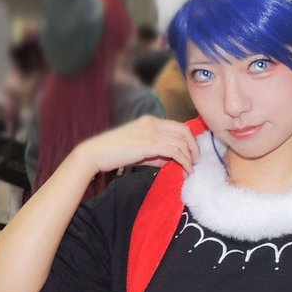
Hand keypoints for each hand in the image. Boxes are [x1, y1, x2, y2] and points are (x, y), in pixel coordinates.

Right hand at [76, 115, 199, 175]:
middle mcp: (153, 123)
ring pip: (181, 142)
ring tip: (190, 169)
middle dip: (194, 148)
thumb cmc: (115, 153)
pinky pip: (175, 151)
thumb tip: (173, 161)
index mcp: (150, 121)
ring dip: (190, 157)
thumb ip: (157, 153)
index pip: (179, 126)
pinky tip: (186, 170)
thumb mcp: (139, 149)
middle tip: (196, 161)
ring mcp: (151, 133)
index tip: (192, 154)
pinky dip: (184, 161)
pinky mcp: (149, 144)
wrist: (96, 153)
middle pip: (184, 132)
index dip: (190, 140)